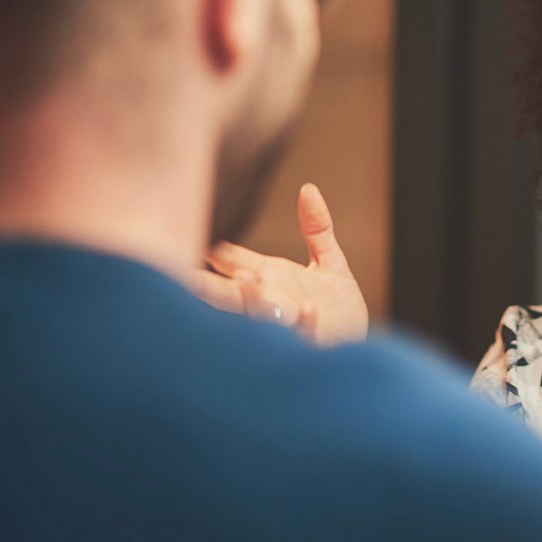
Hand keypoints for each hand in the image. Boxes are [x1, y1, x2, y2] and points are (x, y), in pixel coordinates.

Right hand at [192, 183, 368, 344]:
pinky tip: (307, 308)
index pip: (232, 261)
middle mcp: (271, 302)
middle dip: (206, 284)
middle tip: (181, 273)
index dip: (213, 251)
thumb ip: (317, 228)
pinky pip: (305, 332)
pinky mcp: (313, 341)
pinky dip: (304, 321)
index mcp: (270, 279)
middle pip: (231, 291)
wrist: (360, 353)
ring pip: (261, 314)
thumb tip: (308, 188)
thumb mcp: (330, 265)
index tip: (187, 237)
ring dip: (252, 299)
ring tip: (246, 279)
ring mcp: (288, 324)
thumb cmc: (339, 312)